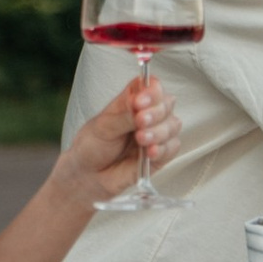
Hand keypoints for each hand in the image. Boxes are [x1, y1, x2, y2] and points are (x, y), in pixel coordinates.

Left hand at [56, 69, 178, 206]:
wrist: (90, 175)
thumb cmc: (93, 145)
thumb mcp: (102, 126)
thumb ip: (123, 115)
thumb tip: (138, 104)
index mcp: (134, 99)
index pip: (151, 86)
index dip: (150, 92)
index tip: (139, 102)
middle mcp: (150, 113)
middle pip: (166, 103)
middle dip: (155, 113)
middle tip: (140, 122)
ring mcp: (158, 133)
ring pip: (172, 125)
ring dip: (158, 132)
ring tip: (141, 140)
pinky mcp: (162, 153)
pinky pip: (172, 147)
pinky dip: (163, 149)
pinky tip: (150, 153)